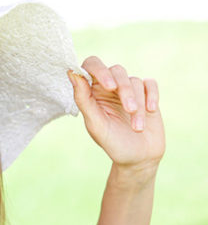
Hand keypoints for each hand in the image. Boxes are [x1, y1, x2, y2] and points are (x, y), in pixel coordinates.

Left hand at [67, 56, 164, 172]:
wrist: (138, 159)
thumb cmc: (112, 143)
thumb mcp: (95, 124)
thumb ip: (83, 99)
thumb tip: (71, 72)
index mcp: (92, 92)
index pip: (91, 65)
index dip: (99, 70)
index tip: (109, 86)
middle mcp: (109, 87)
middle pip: (116, 71)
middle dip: (124, 90)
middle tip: (129, 109)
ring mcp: (129, 90)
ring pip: (134, 80)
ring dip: (138, 103)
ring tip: (137, 126)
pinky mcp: (147, 94)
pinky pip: (150, 84)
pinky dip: (152, 96)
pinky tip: (151, 110)